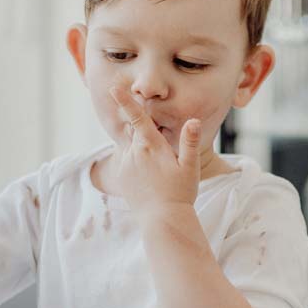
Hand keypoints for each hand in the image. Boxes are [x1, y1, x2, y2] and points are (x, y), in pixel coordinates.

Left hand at [106, 86, 203, 212]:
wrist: (162, 220)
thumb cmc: (180, 193)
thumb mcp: (190, 167)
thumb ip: (190, 142)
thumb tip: (193, 120)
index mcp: (152, 147)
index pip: (137, 118)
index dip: (126, 101)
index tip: (114, 88)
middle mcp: (134, 153)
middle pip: (134, 129)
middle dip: (141, 128)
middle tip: (158, 149)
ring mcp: (125, 164)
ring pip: (129, 145)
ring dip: (139, 147)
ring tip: (155, 170)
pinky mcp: (120, 175)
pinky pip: (125, 159)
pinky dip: (135, 160)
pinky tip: (149, 177)